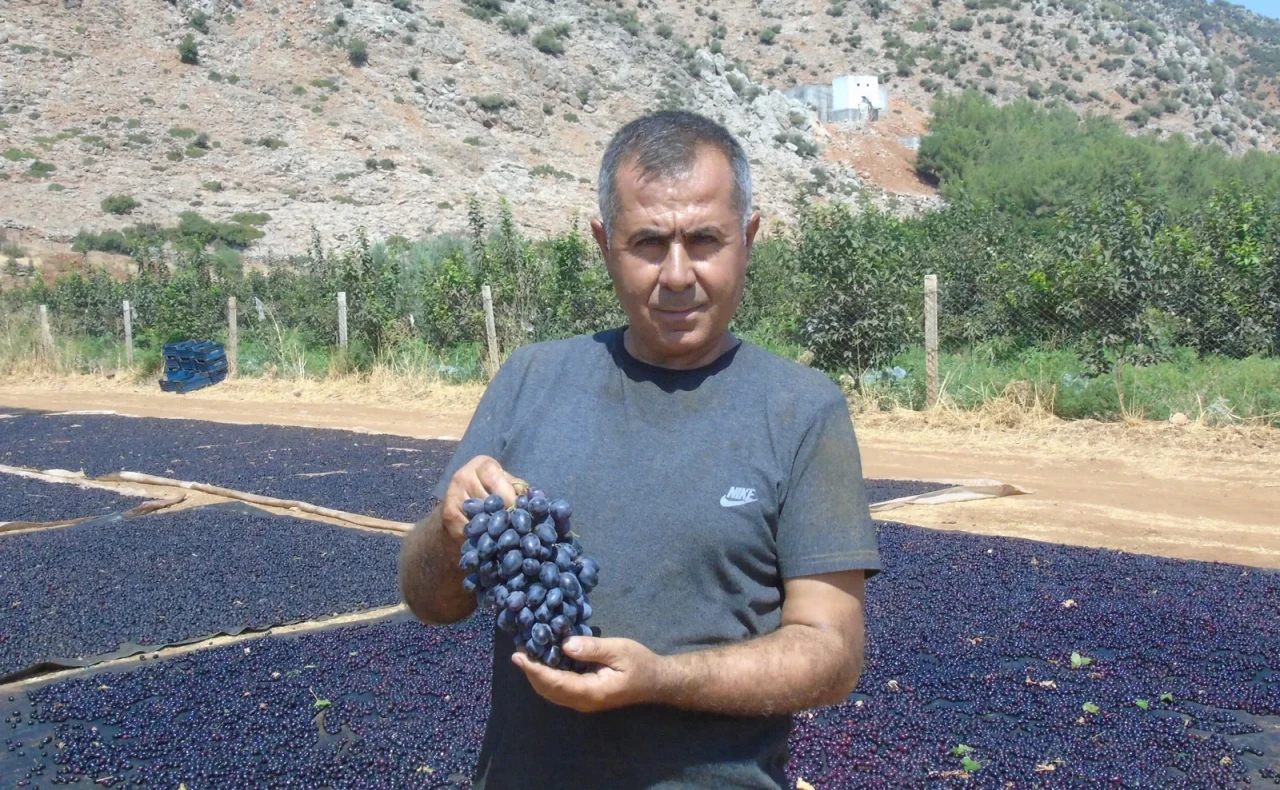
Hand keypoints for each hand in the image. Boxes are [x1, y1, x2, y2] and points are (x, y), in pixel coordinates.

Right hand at [440, 455, 520, 542]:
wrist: (460, 502)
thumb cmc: (492, 490)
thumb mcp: (505, 483)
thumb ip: (518, 489)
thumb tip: (533, 501)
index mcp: (482, 465)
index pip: (495, 478)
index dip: (508, 496)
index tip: (517, 511)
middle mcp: (463, 476)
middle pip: (487, 499)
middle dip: (501, 514)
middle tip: (512, 527)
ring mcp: (453, 495)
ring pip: (477, 515)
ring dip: (491, 528)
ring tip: (502, 534)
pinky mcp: (447, 514)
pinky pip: (468, 529)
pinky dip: (479, 537)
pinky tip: (487, 539)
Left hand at [512, 636, 665, 712]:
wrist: (657, 682)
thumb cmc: (641, 664)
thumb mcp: (619, 650)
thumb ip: (592, 648)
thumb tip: (565, 645)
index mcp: (592, 691)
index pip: (555, 683)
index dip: (534, 670)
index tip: (519, 656)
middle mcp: (584, 702)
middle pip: (548, 690)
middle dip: (531, 672)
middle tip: (518, 651)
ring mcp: (584, 702)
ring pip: (552, 692)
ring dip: (537, 675)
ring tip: (526, 654)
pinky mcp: (585, 696)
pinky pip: (560, 690)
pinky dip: (547, 677)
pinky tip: (544, 660)